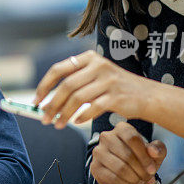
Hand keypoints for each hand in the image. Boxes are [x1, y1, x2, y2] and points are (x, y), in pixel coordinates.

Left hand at [33, 50, 154, 128]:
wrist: (148, 96)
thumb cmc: (116, 89)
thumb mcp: (95, 77)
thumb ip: (74, 83)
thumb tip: (46, 102)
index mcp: (89, 58)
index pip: (58, 69)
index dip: (44, 86)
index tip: (35, 101)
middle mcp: (98, 65)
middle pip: (66, 86)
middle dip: (52, 104)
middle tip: (44, 118)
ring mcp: (108, 80)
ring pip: (77, 98)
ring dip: (64, 114)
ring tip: (57, 125)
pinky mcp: (117, 96)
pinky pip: (93, 107)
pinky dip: (82, 116)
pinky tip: (76, 122)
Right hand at [90, 122, 166, 183]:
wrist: (126, 176)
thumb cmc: (141, 161)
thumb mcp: (154, 154)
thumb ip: (158, 149)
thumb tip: (153, 150)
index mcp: (122, 128)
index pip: (132, 138)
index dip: (144, 156)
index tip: (152, 168)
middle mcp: (107, 137)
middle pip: (127, 154)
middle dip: (141, 170)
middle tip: (147, 177)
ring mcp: (98, 151)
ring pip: (120, 167)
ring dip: (134, 178)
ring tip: (139, 180)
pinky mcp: (95, 167)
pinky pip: (112, 177)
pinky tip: (129, 183)